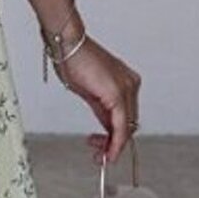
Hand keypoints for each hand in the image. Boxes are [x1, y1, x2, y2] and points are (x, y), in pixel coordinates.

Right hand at [52, 33, 141, 167]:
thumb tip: (105, 128)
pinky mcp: (118, 94)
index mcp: (126, 82)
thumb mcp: (90, 91)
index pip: (126, 116)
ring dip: (114, 145)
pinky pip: (121, 125)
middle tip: (98, 153)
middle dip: (114, 143)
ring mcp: (127, 88)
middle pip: (129, 124)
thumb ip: (101, 109)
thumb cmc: (73, 60)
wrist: (67, 44)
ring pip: (127, 127)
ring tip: (99, 154)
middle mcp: (131, 85)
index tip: (103, 146)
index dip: (115, 136)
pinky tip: (107, 151)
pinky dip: (116, 142)